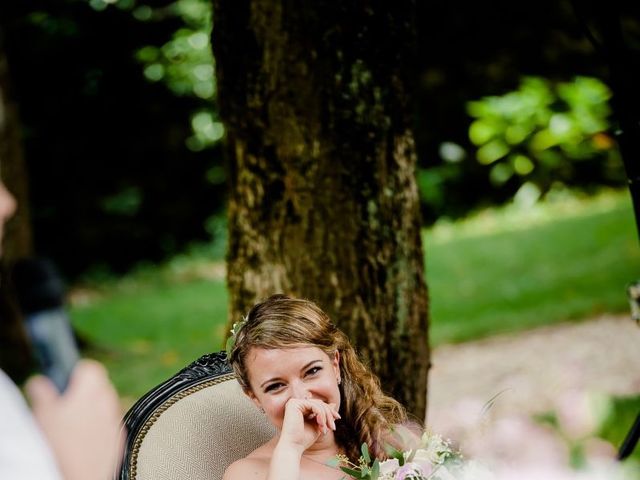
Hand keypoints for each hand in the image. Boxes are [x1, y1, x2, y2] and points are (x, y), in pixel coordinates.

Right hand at [26, 359, 124, 479]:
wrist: (78, 477)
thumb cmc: (58, 446)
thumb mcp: (43, 414)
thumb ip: (42, 392)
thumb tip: (40, 381)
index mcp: (91, 391)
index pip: (91, 367)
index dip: (77, 372)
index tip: (67, 382)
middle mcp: (108, 402)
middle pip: (100, 386)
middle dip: (85, 392)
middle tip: (66, 405)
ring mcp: (116, 420)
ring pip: (106, 406)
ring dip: (93, 410)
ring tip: (72, 426)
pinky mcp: (119, 438)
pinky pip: (109, 425)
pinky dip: (99, 428)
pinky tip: (83, 440)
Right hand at [278, 398, 340, 451]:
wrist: (293, 447)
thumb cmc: (304, 439)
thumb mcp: (318, 425)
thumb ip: (324, 415)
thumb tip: (333, 404)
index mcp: (300, 407)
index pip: (318, 404)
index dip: (329, 411)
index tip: (338, 418)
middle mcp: (296, 403)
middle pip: (319, 403)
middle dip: (329, 414)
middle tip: (333, 427)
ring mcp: (294, 402)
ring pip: (318, 404)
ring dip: (326, 417)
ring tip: (326, 430)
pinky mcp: (294, 404)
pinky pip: (314, 405)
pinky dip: (321, 415)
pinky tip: (321, 425)